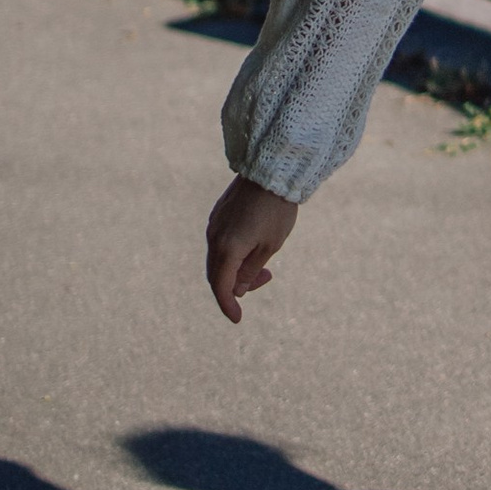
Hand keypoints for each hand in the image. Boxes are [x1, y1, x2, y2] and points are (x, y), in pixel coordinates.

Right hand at [206, 177, 298, 324]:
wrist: (272, 171)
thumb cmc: (277, 210)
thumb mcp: (270, 246)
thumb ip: (251, 270)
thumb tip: (237, 290)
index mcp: (227, 249)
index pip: (221, 287)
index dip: (228, 306)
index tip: (238, 319)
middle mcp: (214, 238)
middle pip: (217, 275)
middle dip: (237, 286)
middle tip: (266, 279)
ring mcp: (213, 226)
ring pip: (218, 259)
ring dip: (236, 269)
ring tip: (266, 264)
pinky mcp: (217, 216)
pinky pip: (220, 244)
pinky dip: (233, 255)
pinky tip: (253, 248)